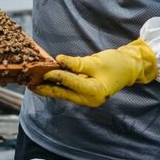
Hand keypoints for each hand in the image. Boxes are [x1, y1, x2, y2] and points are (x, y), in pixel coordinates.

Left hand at [32, 39, 156, 107]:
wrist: (129, 68)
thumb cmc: (116, 63)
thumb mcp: (95, 61)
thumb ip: (76, 63)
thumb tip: (58, 60)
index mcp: (94, 91)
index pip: (70, 82)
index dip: (55, 75)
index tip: (42, 70)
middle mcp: (89, 99)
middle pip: (63, 93)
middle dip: (46, 89)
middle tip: (29, 84)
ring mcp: (87, 99)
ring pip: (64, 94)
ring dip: (49, 89)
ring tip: (33, 84)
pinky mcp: (85, 95)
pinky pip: (68, 91)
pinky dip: (57, 87)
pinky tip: (46, 83)